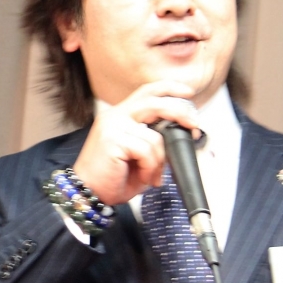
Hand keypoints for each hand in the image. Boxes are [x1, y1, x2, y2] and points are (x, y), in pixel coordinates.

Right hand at [71, 81, 202, 205]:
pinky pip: (147, 150)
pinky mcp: (113, 140)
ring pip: (155, 137)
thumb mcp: (140, 155)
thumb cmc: (113, 177)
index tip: (189, 92)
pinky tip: (142, 177)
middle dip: (180, 111)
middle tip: (194, 125)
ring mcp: (113, 126)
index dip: (169, 88)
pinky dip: (150, 168)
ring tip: (151, 175)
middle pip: (154, 102)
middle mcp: (115, 116)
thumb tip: (180, 133)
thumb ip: (155, 139)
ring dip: (160, 161)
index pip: (147, 91)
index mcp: (121, 115)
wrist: (88, 194)